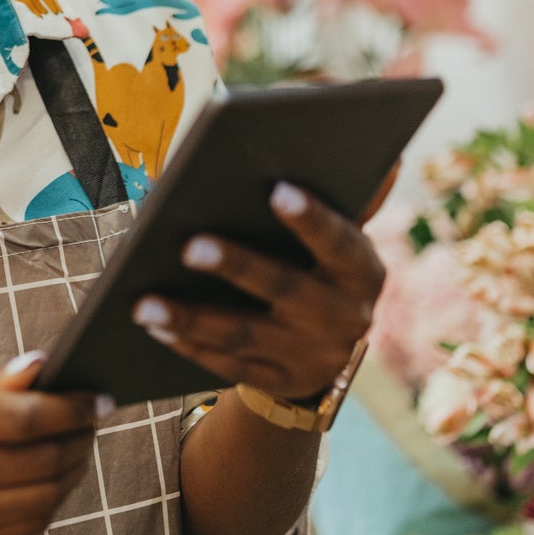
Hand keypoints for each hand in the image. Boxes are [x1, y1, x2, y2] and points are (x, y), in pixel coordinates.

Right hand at [0, 356, 98, 534]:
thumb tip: (44, 370)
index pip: (22, 418)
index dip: (70, 409)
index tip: (97, 397)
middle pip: (41, 460)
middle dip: (80, 438)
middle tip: (92, 420)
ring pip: (45, 495)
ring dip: (75, 469)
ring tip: (79, 445)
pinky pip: (31, 523)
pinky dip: (55, 497)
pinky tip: (55, 474)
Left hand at [132, 181, 387, 403]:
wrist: (331, 352)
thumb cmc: (323, 268)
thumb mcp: (342, 239)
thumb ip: (348, 198)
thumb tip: (389, 153)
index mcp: (362, 271)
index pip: (338, 242)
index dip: (311, 218)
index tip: (276, 190)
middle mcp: (343, 317)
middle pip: (284, 289)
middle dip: (237, 267)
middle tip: (189, 246)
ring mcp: (310, 356)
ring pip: (245, 336)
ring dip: (191, 319)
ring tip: (143, 303)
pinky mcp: (278, 382)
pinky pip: (228, 366)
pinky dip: (189, 346)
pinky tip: (155, 327)